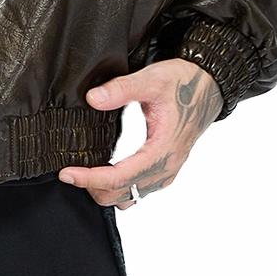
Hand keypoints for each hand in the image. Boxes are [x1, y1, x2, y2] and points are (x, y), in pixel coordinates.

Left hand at [58, 59, 222, 206]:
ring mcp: (168, 171)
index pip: (120, 178)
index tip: (66, 173)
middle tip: (68, 172)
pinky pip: (139, 190)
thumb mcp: (151, 79)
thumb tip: (92, 99)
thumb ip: (121, 89)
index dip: (90, 179)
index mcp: (163, 150)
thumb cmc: (183, 82)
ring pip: (130, 196)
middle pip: (122, 194)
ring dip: (105, 190)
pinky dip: (118, 187)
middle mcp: (166, 168)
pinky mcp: (166, 169)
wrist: (209, 85)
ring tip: (83, 174)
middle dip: (92, 187)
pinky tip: (104, 171)